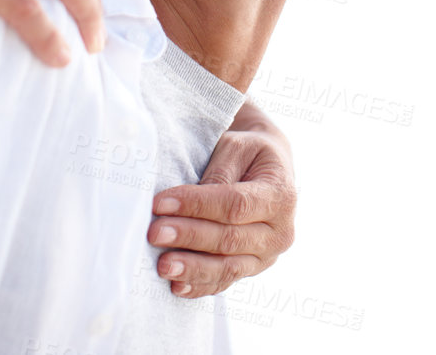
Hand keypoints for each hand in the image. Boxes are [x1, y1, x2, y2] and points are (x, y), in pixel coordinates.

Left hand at [147, 100, 295, 296]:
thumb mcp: (237, 147)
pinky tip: (177, 287)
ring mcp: (267, 256)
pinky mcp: (251, 269)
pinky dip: (200, 286)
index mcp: (281, 195)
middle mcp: (280, 232)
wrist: (269, 170)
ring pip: (228, 267)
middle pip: (230, 239)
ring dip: (192, 268)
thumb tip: (190, 201)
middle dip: (189, 237)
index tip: (161, 203)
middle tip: (155, 233)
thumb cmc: (249, 153)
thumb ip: (218, 172)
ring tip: (162, 266)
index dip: (197, 206)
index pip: (236, 205)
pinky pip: (225, 281)